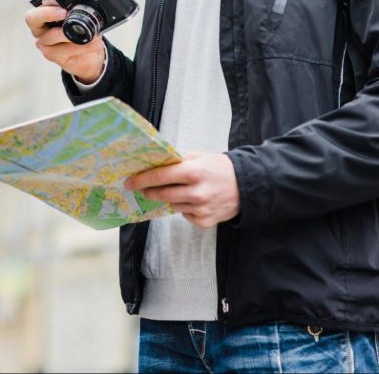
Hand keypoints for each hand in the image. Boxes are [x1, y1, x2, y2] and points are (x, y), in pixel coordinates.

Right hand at [21, 0, 105, 83]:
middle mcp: (40, 23)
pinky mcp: (50, 53)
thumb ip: (83, 5)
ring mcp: (43, 39)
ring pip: (49, 36)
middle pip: (31, 17)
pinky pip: (61, 50)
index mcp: (45, 7)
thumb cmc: (84, 30)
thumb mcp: (85, 14)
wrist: (90, 54)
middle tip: (64, 12)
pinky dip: (78, 47)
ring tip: (88, 35)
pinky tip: (90, 44)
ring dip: (70, 35)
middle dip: (47, 13)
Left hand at [125, 152, 240, 227]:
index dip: (142, 180)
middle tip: (140, 189)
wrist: (248, 186)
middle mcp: (196, 192)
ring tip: (176, 191)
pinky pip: (184, 215)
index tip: (130, 182)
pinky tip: (194, 200)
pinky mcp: (205, 221)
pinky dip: (185, 208)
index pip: (160, 176)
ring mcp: (200, 209)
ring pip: (172, 205)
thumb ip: (179, 161)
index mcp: (193, 172)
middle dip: (148, 192)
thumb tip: (156, 165)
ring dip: (169, 198)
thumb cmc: (221, 168)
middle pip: (162, 194)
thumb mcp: (200, 157)